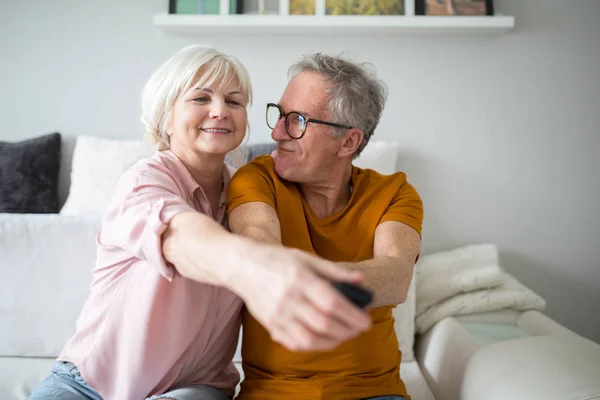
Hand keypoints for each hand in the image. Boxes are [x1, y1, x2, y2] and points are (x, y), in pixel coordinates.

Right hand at [232, 245, 371, 351]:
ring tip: (344, 335)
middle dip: (347, 330)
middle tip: (359, 329)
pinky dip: (313, 346)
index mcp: (300, 278)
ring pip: (309, 339)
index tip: (366, 320)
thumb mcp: (306, 257)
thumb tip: (361, 280)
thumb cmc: (276, 259)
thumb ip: (334, 270)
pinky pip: (294, 343)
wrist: (242, 266)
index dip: (352, 315)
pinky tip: (324, 340)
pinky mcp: (270, 324)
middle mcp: (288, 298)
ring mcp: (277, 314)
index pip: (332, 302)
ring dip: (332, 341)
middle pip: (323, 323)